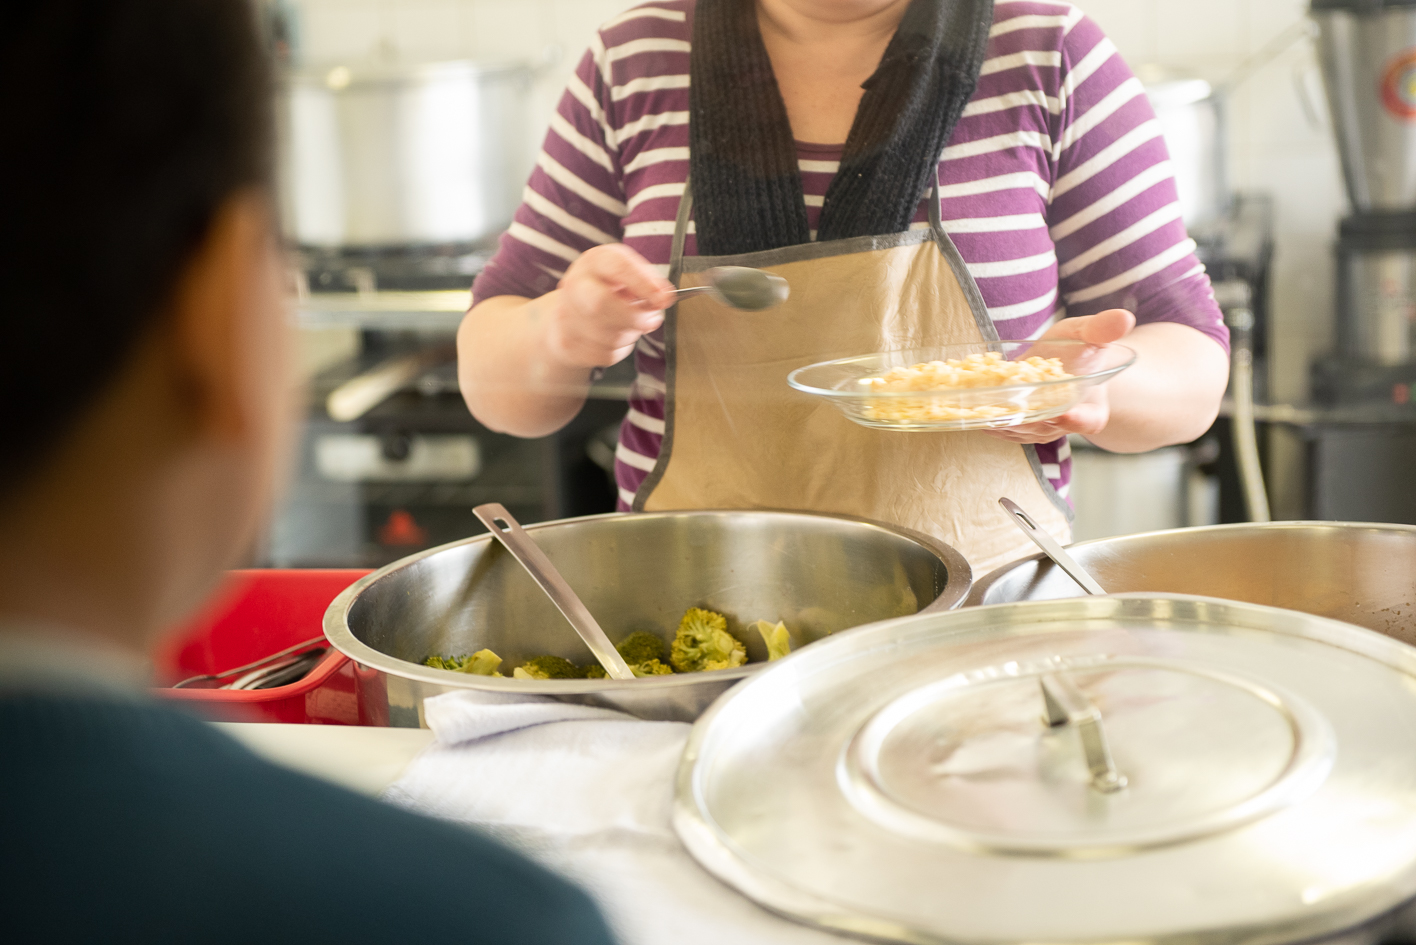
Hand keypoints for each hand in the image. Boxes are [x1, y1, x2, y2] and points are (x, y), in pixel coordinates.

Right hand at [541, 244, 673, 369]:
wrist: (572, 312)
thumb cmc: (608, 289)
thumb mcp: (628, 274)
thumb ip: (649, 281)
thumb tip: (665, 296)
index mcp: (593, 262)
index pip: (618, 268)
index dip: (645, 285)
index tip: (664, 299)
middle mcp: (575, 286)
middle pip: (601, 303)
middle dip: (634, 316)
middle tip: (652, 319)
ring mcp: (568, 317)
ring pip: (609, 336)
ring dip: (631, 334)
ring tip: (632, 323)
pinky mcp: (569, 344)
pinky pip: (606, 354)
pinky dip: (620, 348)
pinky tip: (616, 335)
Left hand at [986, 309, 1136, 444]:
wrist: (1065, 365)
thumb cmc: (1081, 349)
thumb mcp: (1091, 336)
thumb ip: (1103, 329)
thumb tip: (1124, 317)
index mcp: (1092, 410)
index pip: (1087, 421)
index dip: (1077, 419)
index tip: (1068, 413)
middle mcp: (1064, 426)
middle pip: (1043, 426)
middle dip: (1023, 417)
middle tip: (1002, 404)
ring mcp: (1038, 430)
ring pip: (1017, 429)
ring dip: (997, 420)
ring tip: (976, 406)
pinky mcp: (1016, 427)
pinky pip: (999, 427)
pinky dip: (983, 419)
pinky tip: (966, 408)